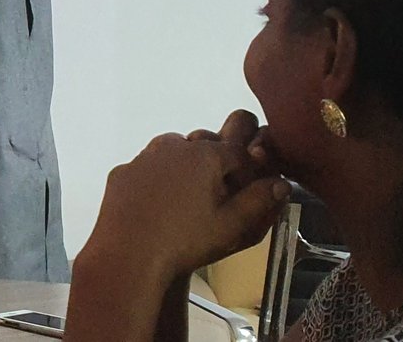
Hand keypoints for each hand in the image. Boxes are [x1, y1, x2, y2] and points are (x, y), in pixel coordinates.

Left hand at [81, 124, 291, 281]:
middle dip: (214, 167)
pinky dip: (155, 181)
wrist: (129, 256)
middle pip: (203, 149)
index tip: (245, 193)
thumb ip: (259, 200)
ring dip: (184, 170)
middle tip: (216, 198)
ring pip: (172, 154)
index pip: (238, 154)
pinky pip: (146, 170)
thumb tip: (280, 183)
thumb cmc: (185, 240)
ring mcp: (142, 158)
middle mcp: (172, 146)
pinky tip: (157, 207)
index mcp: (204, 155)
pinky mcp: (122, 173)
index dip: (246, 173)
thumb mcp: (232, 225)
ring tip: (187, 203)